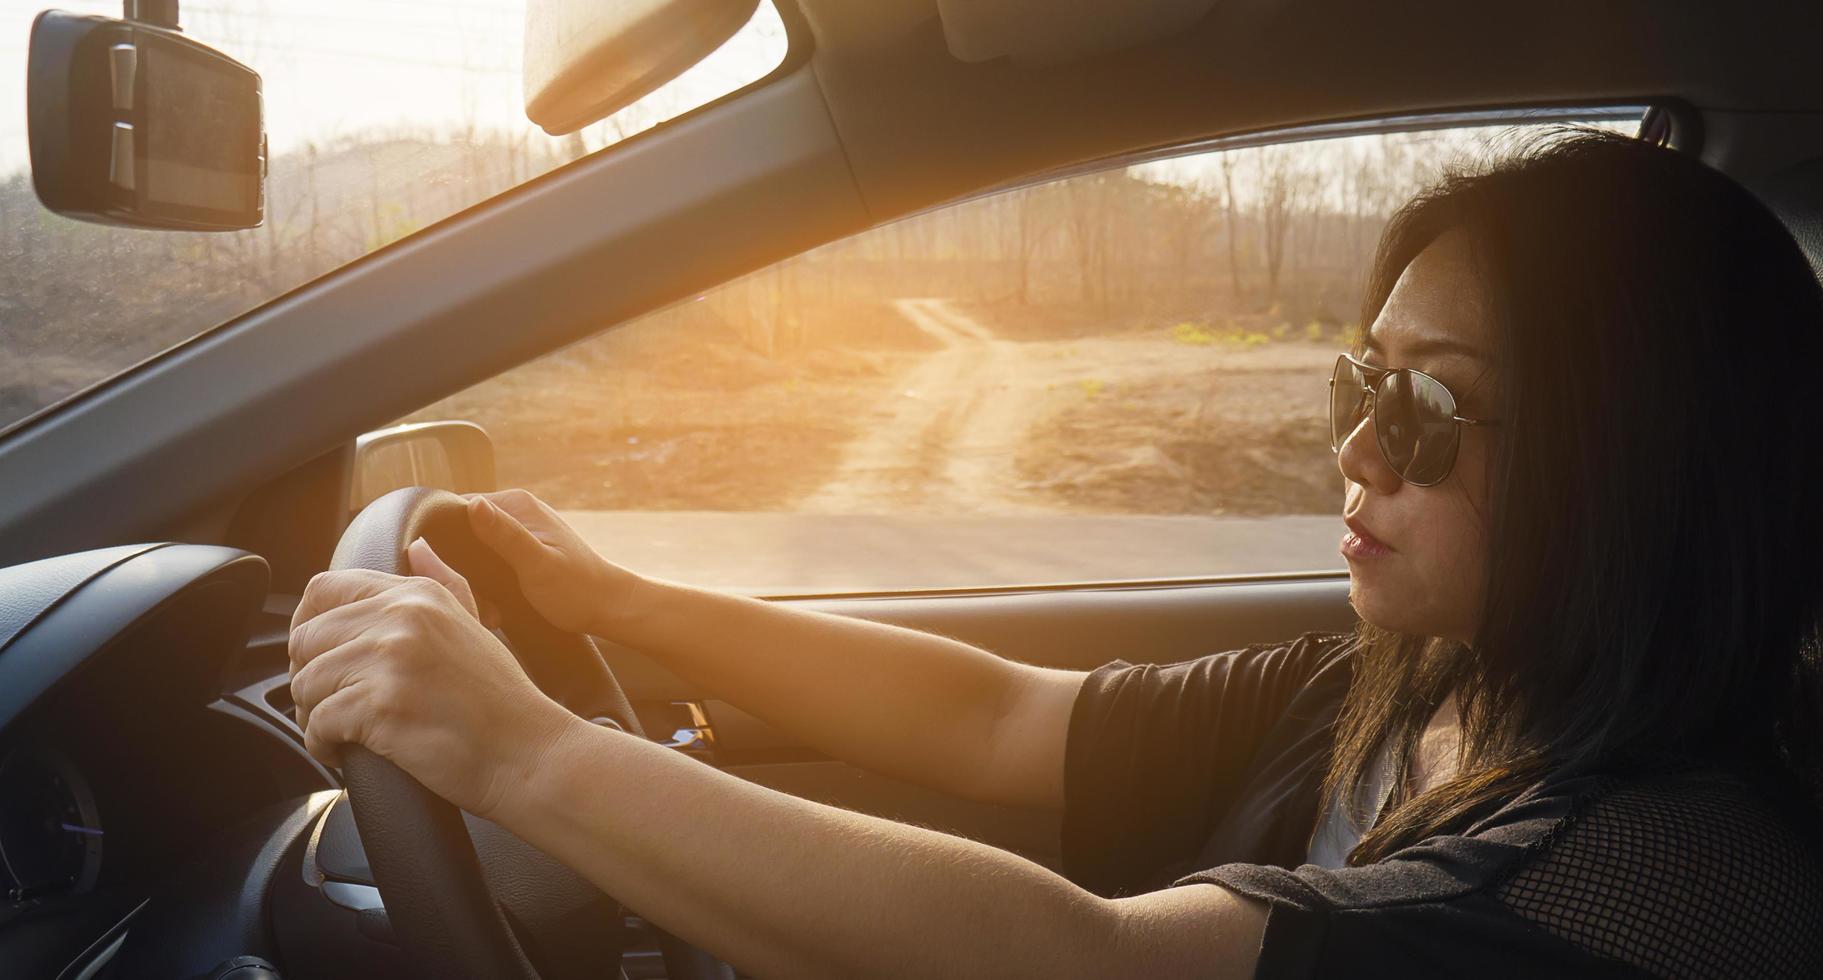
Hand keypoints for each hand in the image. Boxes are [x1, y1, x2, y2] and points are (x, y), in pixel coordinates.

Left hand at [287, 550, 580, 819]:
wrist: (527, 752)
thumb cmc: (501, 700)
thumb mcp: (475, 624)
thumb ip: (443, 581)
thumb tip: (418, 547)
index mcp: (418, 595)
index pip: (325, 589)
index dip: (306, 624)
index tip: (315, 655)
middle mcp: (402, 617)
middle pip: (305, 639)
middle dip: (308, 677)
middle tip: (329, 703)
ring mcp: (392, 658)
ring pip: (306, 683)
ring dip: (313, 714)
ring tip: (340, 731)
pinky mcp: (382, 704)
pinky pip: (317, 723)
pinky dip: (321, 744)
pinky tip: (343, 750)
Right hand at [464, 489, 644, 635]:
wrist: (609, 607)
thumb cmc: (576, 589)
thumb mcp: (537, 564)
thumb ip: (505, 535)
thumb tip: (472, 505)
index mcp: (515, 504)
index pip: (456, 510)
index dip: (447, 543)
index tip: (455, 577)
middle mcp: (515, 511)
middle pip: (463, 535)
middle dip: (463, 571)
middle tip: (479, 603)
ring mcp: (519, 531)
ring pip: (474, 555)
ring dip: (476, 585)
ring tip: (491, 612)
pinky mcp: (522, 551)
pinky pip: (489, 566)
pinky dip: (489, 588)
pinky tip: (497, 611)